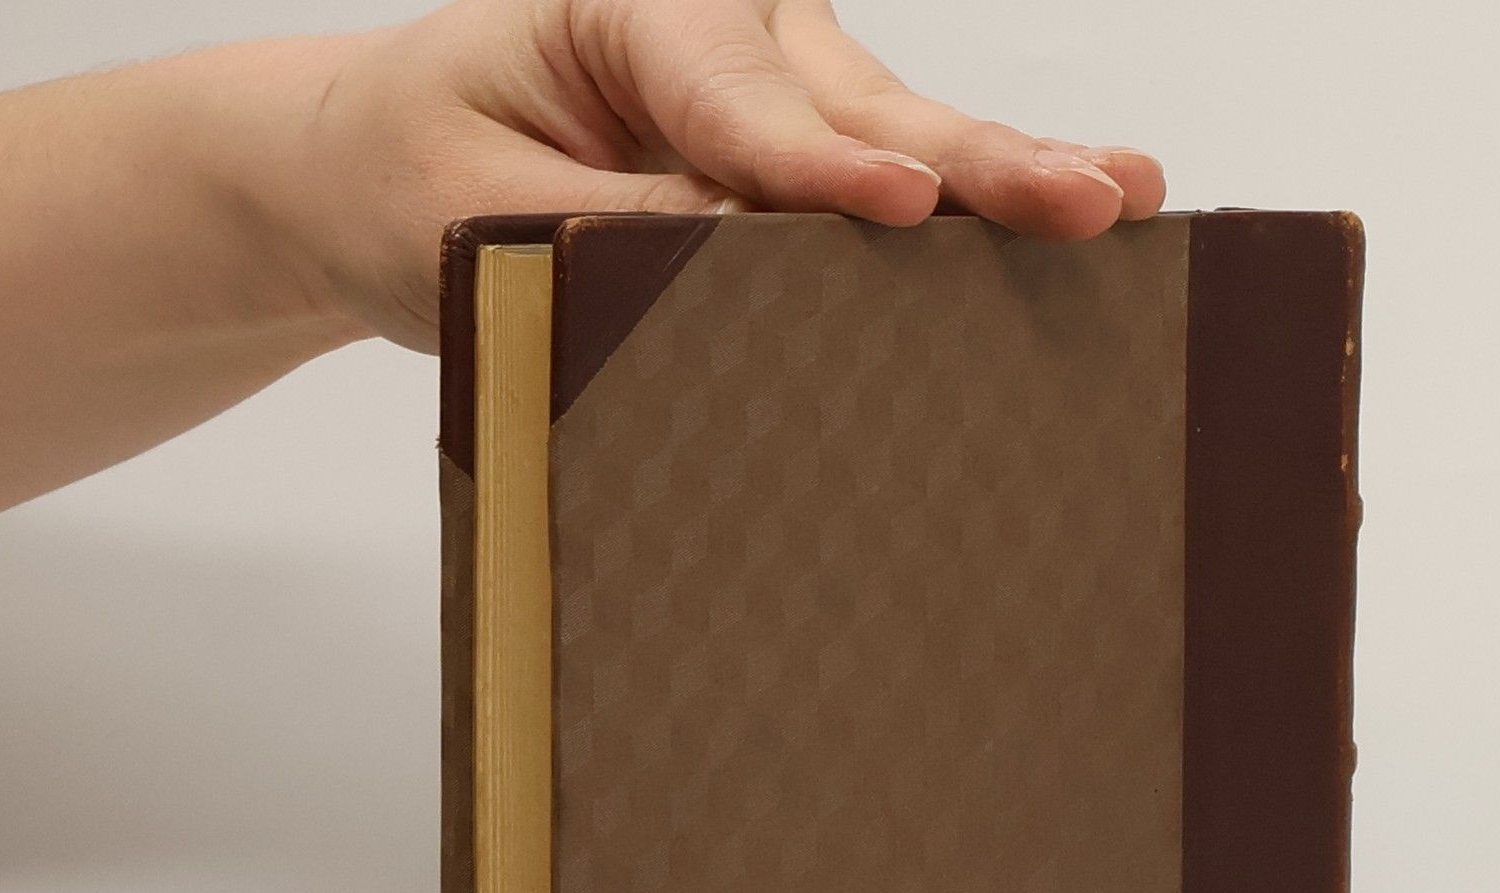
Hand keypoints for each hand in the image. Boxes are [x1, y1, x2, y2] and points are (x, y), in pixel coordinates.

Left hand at [278, 0, 1166, 348]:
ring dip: (1009, 175)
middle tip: (1090, 198)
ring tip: (1120, 200)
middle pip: (861, 107)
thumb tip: (741, 262)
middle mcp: (720, 28)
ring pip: (901, 131)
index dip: (818, 168)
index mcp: (623, 11)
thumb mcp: (478, 217)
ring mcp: (773, 83)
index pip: (735, 102)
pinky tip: (1071, 206)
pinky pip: (888, 170)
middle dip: (978, 162)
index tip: (902, 211)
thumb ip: (612, 233)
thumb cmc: (413, 171)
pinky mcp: (796, 142)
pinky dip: (976, 204)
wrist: (379, 164)